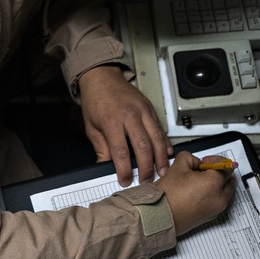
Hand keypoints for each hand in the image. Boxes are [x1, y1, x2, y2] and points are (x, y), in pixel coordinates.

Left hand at [77, 65, 171, 185]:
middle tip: (147, 180)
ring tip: (163, 171)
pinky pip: (160, 127)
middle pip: (143, 146)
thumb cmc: (95, 101)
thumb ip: (101, 148)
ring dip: (161, 157)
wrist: (102, 77)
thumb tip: (105, 168)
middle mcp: (129, 115)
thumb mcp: (91, 127)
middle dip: (147, 166)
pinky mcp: (150, 108)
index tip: (126, 180)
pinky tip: (168, 153)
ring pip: (156, 137)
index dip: (124, 169)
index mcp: (112, 121)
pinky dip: (165, 142)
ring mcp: (142, 110)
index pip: (120, 151)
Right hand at [153, 152, 235, 235]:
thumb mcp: (178, 166)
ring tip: (198, 183)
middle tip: (204, 171)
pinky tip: (196, 193)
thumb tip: (196, 163)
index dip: (215, 160)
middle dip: (219, 173)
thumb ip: (191, 158)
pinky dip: (212, 196)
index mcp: (214, 183)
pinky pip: (217, 203)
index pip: (226, 167)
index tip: (204, 162)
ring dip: (217, 185)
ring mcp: (215, 209)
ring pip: (224, 192)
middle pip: (229, 180)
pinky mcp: (210, 217)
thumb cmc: (168, 195)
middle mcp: (219, 198)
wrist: (159, 216)